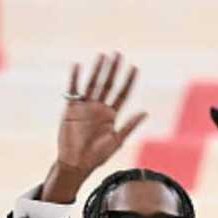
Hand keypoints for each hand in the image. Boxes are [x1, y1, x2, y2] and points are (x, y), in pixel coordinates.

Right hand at [42, 52, 147, 203]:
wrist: (76, 164)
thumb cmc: (97, 156)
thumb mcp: (117, 140)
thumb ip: (130, 125)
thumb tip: (145, 112)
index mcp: (111, 115)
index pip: (122, 94)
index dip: (128, 81)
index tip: (134, 68)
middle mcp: (99, 108)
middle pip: (108, 84)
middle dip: (113, 70)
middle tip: (118, 54)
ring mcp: (85, 107)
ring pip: (92, 84)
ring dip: (97, 70)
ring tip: (103, 56)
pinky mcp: (71, 109)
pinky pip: (73, 90)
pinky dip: (75, 78)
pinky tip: (78, 66)